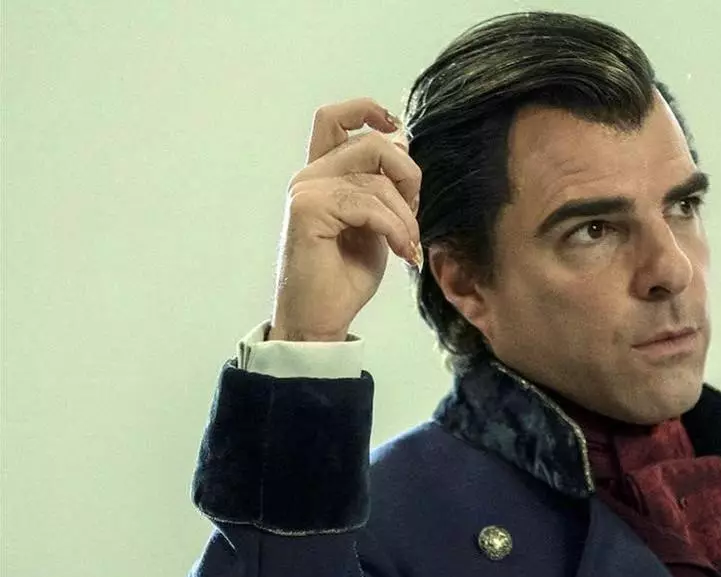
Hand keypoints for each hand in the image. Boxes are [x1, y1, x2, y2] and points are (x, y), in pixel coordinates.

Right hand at [270, 98, 421, 341]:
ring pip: (377, 180)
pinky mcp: (309, 209)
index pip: (335, 118)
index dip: (368, 111)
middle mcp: (309, 176)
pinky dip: (395, 230)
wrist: (318, 321)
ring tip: (407, 246)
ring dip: (405, 216)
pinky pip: (370, 205)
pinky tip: (402, 253)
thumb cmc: (344, 278)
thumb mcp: (375, 224)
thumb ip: (383, 188)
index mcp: (322, 175)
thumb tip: (402, 144)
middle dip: (407, 174)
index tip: (397, 131)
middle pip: (371, 143)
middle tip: (414, 212)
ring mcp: (306, 190)